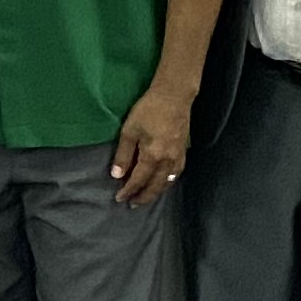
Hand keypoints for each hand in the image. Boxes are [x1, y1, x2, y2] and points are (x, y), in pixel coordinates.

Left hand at [111, 84, 191, 204]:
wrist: (174, 96)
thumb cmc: (148, 110)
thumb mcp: (130, 130)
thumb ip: (123, 154)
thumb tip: (116, 175)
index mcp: (153, 156)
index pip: (138, 180)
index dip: (128, 191)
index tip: (119, 198)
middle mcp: (167, 161)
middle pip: (155, 186)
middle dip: (143, 197)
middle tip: (133, 204)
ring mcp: (178, 157)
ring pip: (167, 182)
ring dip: (156, 192)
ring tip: (146, 197)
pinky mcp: (183, 151)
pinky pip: (176, 174)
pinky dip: (168, 182)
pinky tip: (164, 182)